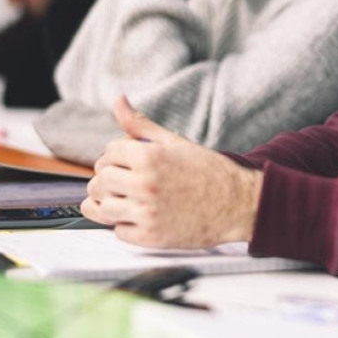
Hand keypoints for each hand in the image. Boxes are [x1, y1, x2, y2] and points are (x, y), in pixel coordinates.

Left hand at [81, 96, 261, 247]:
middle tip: (125, 182)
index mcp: (149, 157)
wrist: (236, 203)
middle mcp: (145, 184)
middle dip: (109, 180)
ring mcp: (147, 212)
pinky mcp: (151, 237)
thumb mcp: (175, 141)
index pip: (108, 154)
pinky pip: (119, 232)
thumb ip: (140, 124)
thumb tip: (119, 100)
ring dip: (111, 204)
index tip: (128, 162)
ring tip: (129, 200)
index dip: (116, 157)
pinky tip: (141, 216)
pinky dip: (125, 225)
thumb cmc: (207, 171)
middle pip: (100, 181)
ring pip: (103, 208)